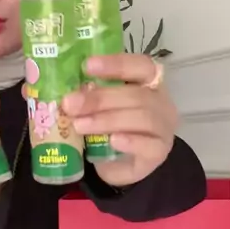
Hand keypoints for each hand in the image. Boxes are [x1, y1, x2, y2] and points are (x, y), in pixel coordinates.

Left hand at [63, 54, 177, 187]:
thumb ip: (89, 96)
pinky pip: (149, 145)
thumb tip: (66, 92)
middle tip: (70, 104)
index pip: (140, 66)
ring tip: (80, 125)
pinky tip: (112, 140)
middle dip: (100, 99)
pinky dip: (130, 141)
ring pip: (142, 118)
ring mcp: (164, 128)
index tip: (87, 65)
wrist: (119, 165)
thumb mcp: (99, 108)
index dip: (116, 64)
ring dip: (107, 120)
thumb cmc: (111, 128)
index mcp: (148, 83)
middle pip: (137, 94)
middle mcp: (161, 102)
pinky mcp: (159, 152)